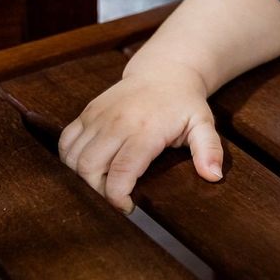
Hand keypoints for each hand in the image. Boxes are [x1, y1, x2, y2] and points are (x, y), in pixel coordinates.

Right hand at [58, 64, 222, 212]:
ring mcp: (98, 116)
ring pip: (73, 158)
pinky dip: (70, 159)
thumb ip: (209, 149)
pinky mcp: (87, 113)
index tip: (128, 208)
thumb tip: (213, 176)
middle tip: (115, 196)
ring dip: (82, 177)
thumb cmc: (185, 103)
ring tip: (104, 182)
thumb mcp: (203, 124)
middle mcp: (116, 123)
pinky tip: (88, 166)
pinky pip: (66, 142)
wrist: (165, 71)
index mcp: (145, 130)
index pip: (120, 173)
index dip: (117, 198)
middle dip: (97, 191)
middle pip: (89, 169)